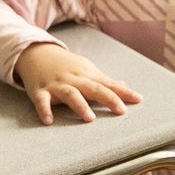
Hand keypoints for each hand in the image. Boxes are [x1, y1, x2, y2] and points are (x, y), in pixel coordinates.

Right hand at [14, 42, 141, 124]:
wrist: (36, 53)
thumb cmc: (65, 65)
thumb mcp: (86, 69)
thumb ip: (103, 80)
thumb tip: (123, 86)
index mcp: (87, 75)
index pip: (108, 84)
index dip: (123, 92)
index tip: (138, 100)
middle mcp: (74, 79)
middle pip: (93, 88)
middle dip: (108, 98)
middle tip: (121, 110)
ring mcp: (56, 85)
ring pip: (70, 94)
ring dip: (80, 105)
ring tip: (90, 118)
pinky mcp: (39, 91)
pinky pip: (41, 101)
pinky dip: (44, 110)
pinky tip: (49, 121)